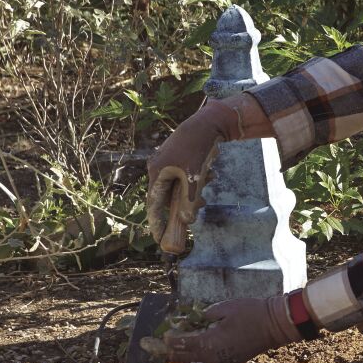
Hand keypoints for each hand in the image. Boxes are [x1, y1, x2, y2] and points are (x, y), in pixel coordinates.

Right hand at [145, 95, 269, 251]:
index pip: (154, 205)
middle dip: (180, 208)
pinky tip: (208, 175)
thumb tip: (187, 221)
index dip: (156, 223)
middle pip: (166, 197)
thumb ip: (189, 201)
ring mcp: (167, 162)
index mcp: (157, 173)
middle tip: (192, 217)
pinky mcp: (177, 158)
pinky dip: (194, 182)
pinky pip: (183, 177)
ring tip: (205, 195)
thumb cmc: (198, 149)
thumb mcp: (195, 178)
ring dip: (191, 194)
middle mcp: (158, 168)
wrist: (208, 122)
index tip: (158, 240)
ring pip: (177, 187)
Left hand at [164, 294, 300, 362]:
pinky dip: (196, 361)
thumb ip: (204, 315)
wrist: (274, 326)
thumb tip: (191, 320)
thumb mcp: (224, 308)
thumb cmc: (250, 312)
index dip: (167, 339)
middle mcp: (211, 359)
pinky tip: (191, 356)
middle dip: (168, 352)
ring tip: (170, 353)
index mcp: (208, 344)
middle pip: (182, 359)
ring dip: (181, 359)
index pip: (179, 345)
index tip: (159, 335)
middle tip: (153, 347)